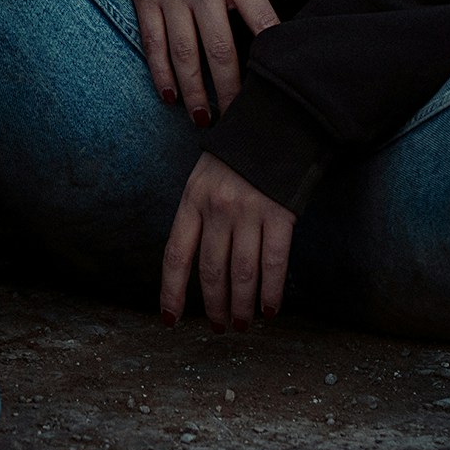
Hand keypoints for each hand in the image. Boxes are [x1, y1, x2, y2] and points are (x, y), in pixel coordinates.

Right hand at [122, 0, 279, 123]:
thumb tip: (272, 38)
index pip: (262, 21)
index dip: (270, 56)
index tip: (274, 88)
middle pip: (220, 49)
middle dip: (229, 91)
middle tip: (236, 120)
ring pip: (184, 53)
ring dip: (195, 91)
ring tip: (204, 119)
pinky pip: (153, 43)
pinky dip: (161, 73)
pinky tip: (170, 97)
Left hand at [160, 152, 295, 330]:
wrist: (279, 121)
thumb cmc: (239, 155)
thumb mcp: (205, 177)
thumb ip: (199, 214)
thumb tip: (195, 261)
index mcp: (193, 200)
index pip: (176, 255)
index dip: (171, 291)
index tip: (169, 319)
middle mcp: (217, 209)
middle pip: (211, 271)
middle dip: (214, 305)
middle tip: (219, 327)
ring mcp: (249, 212)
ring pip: (241, 273)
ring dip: (241, 305)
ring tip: (242, 324)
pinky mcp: (280, 214)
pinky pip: (274, 262)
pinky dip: (272, 290)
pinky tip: (270, 308)